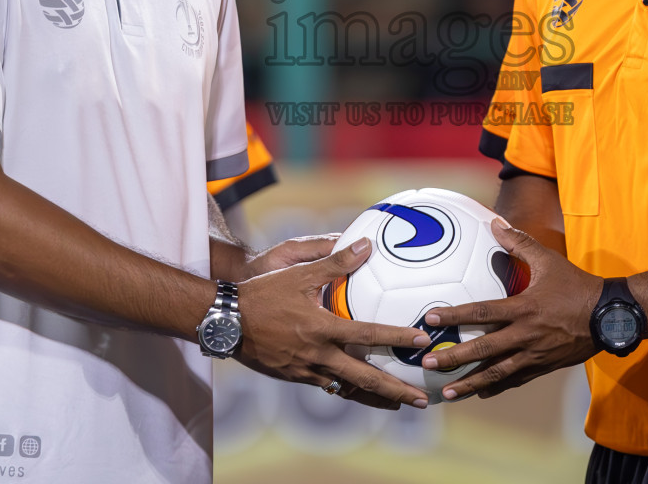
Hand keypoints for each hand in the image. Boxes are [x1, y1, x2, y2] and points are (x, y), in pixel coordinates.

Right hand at [236, 238, 433, 407]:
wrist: (225, 322)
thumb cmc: (262, 294)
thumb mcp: (299, 274)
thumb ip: (335, 262)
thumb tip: (366, 245)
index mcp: (322, 329)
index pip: (367, 336)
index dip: (396, 338)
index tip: (422, 342)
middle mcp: (318, 355)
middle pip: (365, 378)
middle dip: (396, 390)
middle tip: (422, 400)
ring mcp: (306, 370)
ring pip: (348, 389)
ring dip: (375, 398)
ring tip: (398, 404)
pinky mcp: (295, 377)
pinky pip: (328, 387)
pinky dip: (349, 392)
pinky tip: (360, 391)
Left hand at [420, 219, 601, 399]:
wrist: (610, 316)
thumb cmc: (577, 286)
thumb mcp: (549, 260)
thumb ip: (520, 243)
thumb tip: (496, 223)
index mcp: (523, 308)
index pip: (481, 312)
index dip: (454, 315)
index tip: (431, 318)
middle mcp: (525, 335)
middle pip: (483, 350)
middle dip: (454, 358)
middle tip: (429, 364)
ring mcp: (534, 355)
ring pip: (496, 374)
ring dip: (470, 383)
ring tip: (447, 391)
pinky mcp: (543, 366)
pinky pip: (515, 380)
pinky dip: (496, 387)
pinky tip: (479, 393)